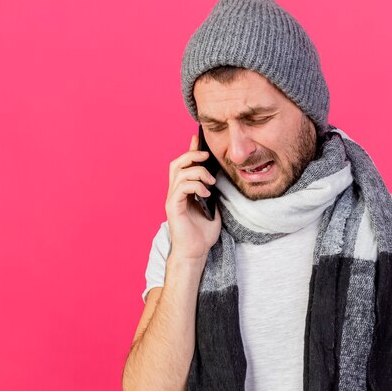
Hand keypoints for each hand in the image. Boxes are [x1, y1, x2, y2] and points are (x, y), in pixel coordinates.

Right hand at [165, 134, 221, 259]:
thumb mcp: (213, 208)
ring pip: (179, 173)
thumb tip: (218, 178)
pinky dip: (195, 185)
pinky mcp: (173, 207)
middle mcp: (175, 193)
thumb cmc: (203, 234)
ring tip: (211, 183)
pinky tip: (206, 193)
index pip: (184, 166)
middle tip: (206, 156)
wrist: (196, 252)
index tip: (198, 138)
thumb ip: (212, 192)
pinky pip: (181, 187)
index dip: (190, 150)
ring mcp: (173, 199)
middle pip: (177, 164)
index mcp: (184, 191)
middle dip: (191, 155)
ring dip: (197, 172)